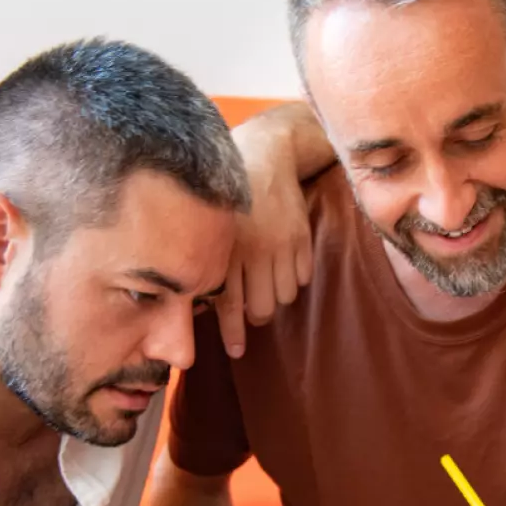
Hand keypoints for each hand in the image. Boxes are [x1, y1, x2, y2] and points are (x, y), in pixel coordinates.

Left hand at [217, 113, 316, 357]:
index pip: (230, 303)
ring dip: (276, 296)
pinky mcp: (303, 238)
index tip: (236, 352)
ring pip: (285, 296)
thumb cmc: (230, 194)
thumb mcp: (213, 227)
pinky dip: (294, 278)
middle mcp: (255, 250)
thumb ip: (212, 263)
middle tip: (255, 311)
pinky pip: (303, 278)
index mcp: (227, 249)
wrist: (266, 154)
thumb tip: (202, 306)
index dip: (233, 332)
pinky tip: (284, 265)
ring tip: (269, 282)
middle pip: (263, 309)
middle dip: (258, 316)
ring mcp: (282, 245)